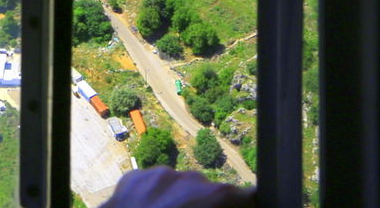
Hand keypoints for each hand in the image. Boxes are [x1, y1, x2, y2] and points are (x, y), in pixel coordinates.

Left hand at [101, 166, 256, 206]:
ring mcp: (159, 173)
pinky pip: (152, 184)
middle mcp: (189, 179)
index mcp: (212, 196)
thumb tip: (243, 203)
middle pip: (206, 192)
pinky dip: (154, 198)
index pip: (243, 196)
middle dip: (204, 206)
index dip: (244, 204)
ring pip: (178, 186)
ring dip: (178, 201)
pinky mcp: (135, 176)